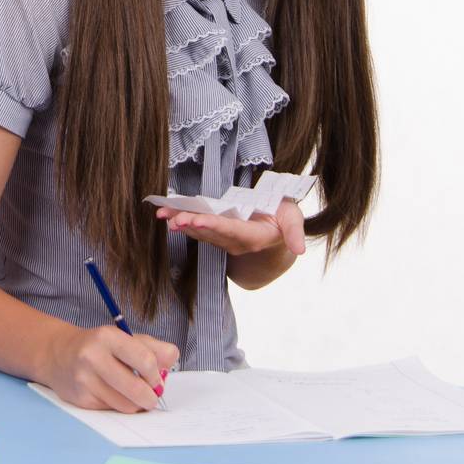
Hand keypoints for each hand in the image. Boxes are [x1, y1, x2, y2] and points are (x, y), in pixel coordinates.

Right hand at [42, 324, 178, 413]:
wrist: (59, 355)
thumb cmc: (100, 347)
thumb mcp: (125, 338)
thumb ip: (152, 347)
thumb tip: (173, 357)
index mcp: (108, 336)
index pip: (145, 359)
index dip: (156, 374)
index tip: (156, 378)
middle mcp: (93, 356)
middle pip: (136, 388)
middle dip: (150, 397)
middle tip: (152, 396)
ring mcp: (85, 380)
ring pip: (126, 405)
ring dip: (136, 405)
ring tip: (135, 396)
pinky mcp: (81, 400)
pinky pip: (112, 411)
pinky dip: (120, 407)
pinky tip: (115, 396)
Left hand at [155, 197, 305, 260]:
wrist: (276, 226)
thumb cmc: (284, 217)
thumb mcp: (294, 219)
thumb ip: (294, 233)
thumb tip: (300, 250)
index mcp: (255, 237)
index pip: (232, 232)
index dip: (215, 227)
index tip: (198, 220)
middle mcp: (236, 241)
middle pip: (211, 233)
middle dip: (192, 226)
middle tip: (175, 219)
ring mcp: (223, 238)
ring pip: (200, 231)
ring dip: (181, 223)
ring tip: (164, 215)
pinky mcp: (215, 230)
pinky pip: (196, 225)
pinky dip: (180, 219)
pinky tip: (165, 213)